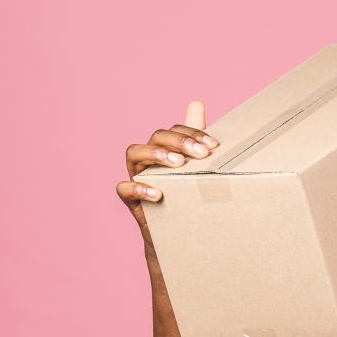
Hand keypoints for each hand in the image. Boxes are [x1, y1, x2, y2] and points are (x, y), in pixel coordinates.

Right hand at [116, 100, 218, 258]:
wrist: (179, 234)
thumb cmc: (186, 195)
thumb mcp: (195, 168)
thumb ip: (195, 140)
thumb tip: (196, 103)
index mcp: (163, 148)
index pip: (174, 130)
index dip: (192, 133)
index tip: (213, 146)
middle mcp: (147, 158)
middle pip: (155, 137)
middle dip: (179, 141)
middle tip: (201, 154)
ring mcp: (136, 175)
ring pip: (134, 152)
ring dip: (157, 154)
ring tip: (178, 164)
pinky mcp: (130, 200)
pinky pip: (123, 188)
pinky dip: (139, 188)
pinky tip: (158, 193)